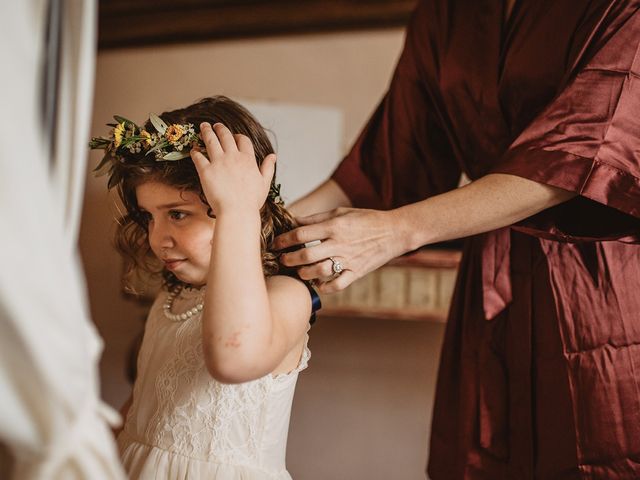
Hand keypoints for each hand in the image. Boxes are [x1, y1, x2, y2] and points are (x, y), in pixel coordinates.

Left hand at [191, 122, 275, 213]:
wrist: (237, 212)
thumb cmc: (251, 201)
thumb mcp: (264, 183)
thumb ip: (268, 167)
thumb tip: (273, 156)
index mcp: (247, 159)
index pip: (243, 140)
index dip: (238, 136)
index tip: (234, 136)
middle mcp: (233, 157)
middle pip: (225, 136)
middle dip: (220, 128)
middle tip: (215, 125)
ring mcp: (218, 162)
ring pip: (211, 140)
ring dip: (206, 132)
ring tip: (203, 126)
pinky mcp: (206, 171)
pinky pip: (198, 157)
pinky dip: (195, 151)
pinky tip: (194, 149)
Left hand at [274, 207, 407, 292]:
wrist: (394, 232)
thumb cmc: (366, 219)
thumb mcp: (340, 212)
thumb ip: (316, 218)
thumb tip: (294, 221)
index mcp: (334, 226)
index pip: (301, 234)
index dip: (284, 240)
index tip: (275, 244)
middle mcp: (339, 243)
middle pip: (306, 255)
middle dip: (289, 259)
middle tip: (282, 260)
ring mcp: (348, 260)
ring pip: (319, 272)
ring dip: (303, 274)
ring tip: (298, 271)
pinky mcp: (356, 272)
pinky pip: (337, 285)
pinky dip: (324, 287)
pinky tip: (317, 283)